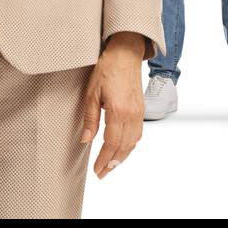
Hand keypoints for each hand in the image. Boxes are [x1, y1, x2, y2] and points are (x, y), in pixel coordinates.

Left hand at [80, 32, 147, 178]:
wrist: (125, 53)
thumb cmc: (107, 69)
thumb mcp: (91, 93)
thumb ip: (90, 118)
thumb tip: (85, 140)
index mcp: (118, 111)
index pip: (111, 143)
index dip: (104, 159)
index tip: (97, 170)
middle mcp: (132, 114)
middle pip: (124, 147)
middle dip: (113, 163)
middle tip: (102, 174)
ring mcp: (139, 112)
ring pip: (133, 142)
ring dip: (123, 157)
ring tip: (111, 166)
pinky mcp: (141, 109)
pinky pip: (138, 133)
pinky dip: (130, 145)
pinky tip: (122, 148)